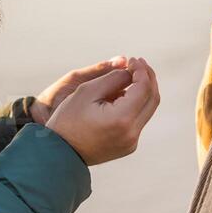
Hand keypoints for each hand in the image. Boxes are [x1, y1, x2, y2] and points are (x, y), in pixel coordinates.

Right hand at [45, 58, 160, 165]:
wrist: (59, 152)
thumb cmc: (68, 120)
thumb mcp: (87, 91)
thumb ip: (113, 78)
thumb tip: (131, 71)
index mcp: (122, 119)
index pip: (144, 88)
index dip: (141, 70)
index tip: (132, 59)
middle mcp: (131, 133)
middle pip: (152, 99)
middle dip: (148, 78)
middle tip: (138, 63)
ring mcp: (131, 142)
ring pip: (148, 110)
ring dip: (143, 91)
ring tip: (131, 76)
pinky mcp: (128, 146)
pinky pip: (138, 120)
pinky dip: (136, 104)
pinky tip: (123, 94)